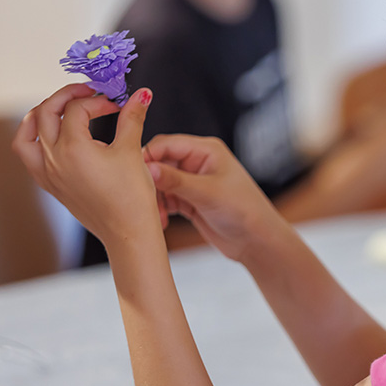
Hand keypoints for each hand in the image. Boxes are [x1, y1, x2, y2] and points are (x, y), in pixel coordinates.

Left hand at [13, 84, 160, 245]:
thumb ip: (133, 117)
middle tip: (87, 93)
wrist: (127, 231)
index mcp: (73, 148)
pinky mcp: (50, 185)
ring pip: (27, 133)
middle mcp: (53, 159)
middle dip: (66, 96)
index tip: (117, 104)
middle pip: (46, 112)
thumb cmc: (131, 196)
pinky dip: (36, 139)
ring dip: (41, 115)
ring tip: (59, 109)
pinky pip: (29, 155)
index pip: (78, 108)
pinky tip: (54, 138)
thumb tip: (142, 95)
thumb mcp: (132, 151)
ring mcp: (47, 173)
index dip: (98, 100)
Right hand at [143, 134, 284, 262]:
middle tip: (140, 198)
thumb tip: (146, 168)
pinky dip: (159, 209)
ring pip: (159, 182)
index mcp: (207, 150)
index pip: (167, 144)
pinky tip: (161, 222)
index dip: (147, 156)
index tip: (129, 173)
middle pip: (159, 162)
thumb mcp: (208, 193)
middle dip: (148, 180)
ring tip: (155, 215)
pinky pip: (165, 198)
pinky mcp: (189, 199)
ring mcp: (193, 181)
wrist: (256, 241)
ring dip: (153, 198)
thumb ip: (176, 181)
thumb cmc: (243, 210)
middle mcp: (198, 162)